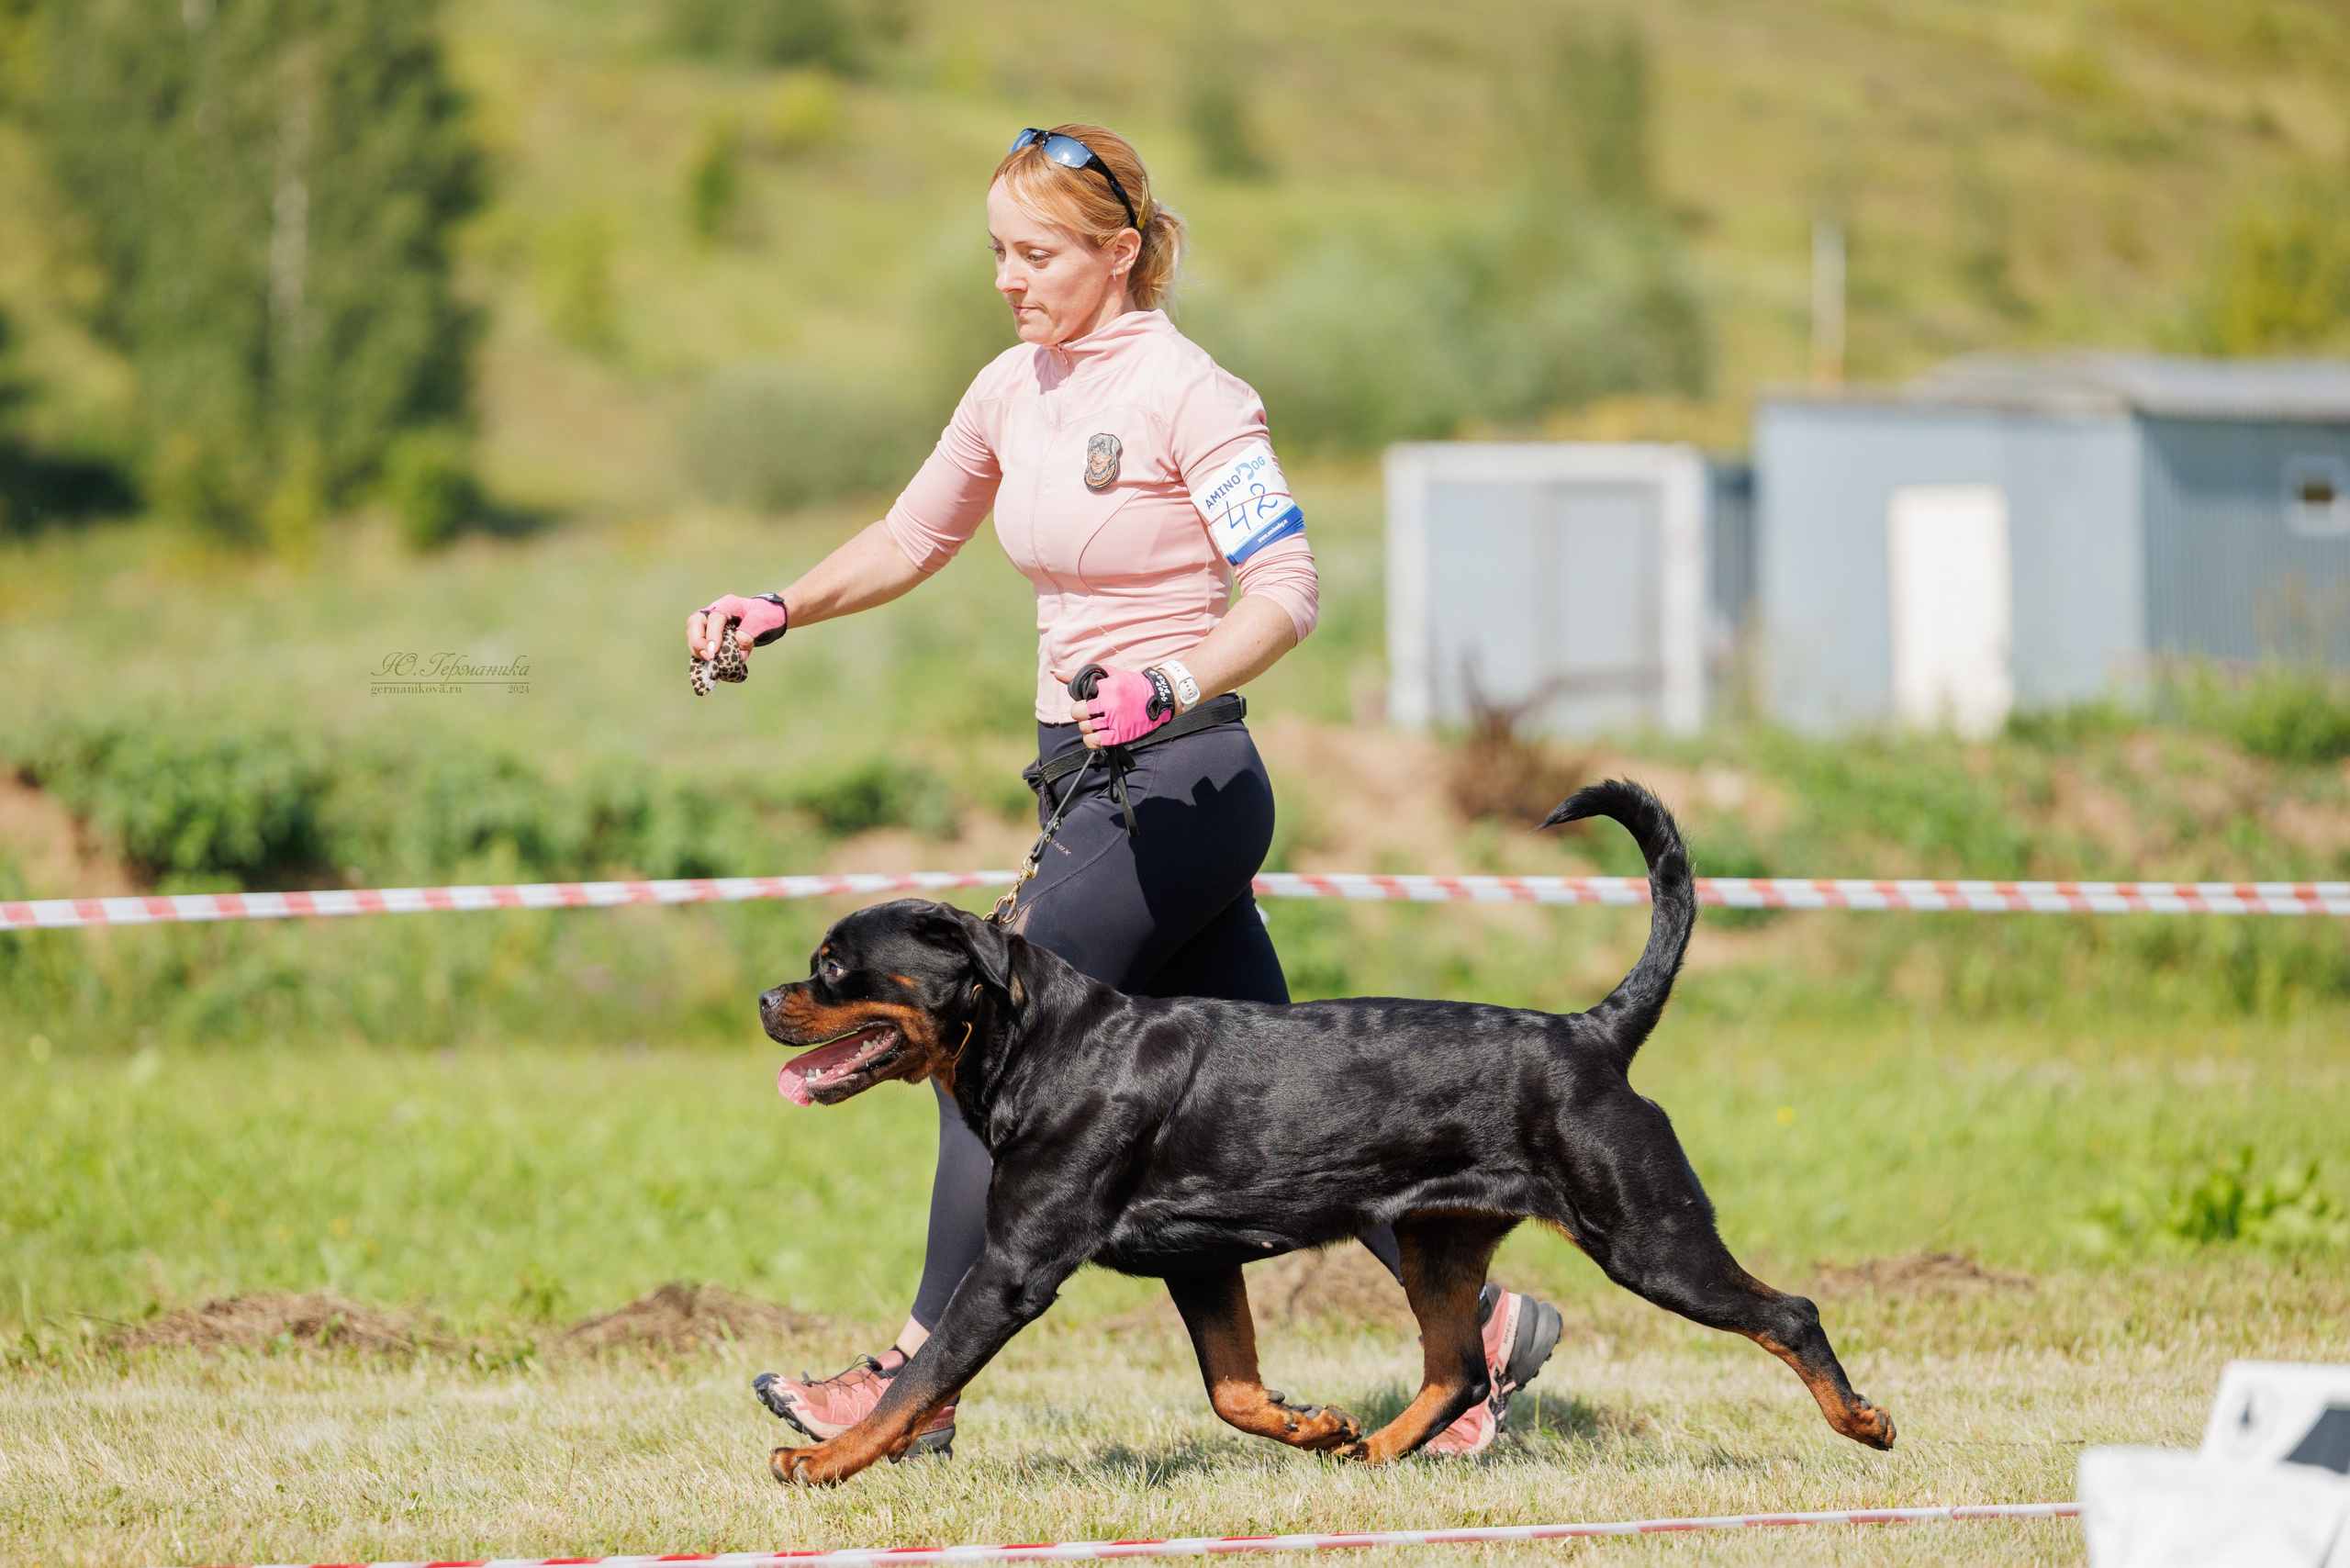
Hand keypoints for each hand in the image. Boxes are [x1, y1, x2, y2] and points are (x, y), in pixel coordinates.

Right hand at [688, 594, 786, 659]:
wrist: (769, 616)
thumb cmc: (766, 615)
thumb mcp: (762, 622)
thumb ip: (749, 634)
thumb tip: (738, 653)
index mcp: (728, 604)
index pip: (714, 618)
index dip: (712, 635)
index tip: (714, 652)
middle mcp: (715, 611)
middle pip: (695, 622)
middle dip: (697, 641)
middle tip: (709, 657)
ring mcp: (710, 622)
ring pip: (693, 632)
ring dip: (697, 648)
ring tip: (709, 661)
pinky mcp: (710, 634)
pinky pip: (699, 642)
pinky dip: (700, 653)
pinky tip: (708, 663)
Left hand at [1052, 664, 1171, 747]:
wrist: (1159, 697)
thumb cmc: (1130, 684)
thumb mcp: (1108, 673)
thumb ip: (1079, 674)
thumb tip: (1054, 673)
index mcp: (1107, 688)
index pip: (1079, 699)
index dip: (1080, 701)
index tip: (1088, 701)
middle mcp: (1111, 705)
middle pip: (1079, 714)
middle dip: (1080, 713)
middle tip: (1089, 712)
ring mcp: (1116, 721)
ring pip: (1086, 728)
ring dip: (1087, 726)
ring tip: (1096, 722)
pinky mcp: (1121, 735)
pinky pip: (1095, 742)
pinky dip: (1091, 740)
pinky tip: (1095, 735)